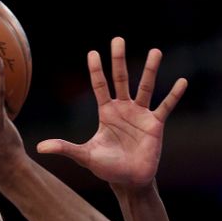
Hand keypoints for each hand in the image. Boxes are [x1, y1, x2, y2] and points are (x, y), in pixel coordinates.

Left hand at [37, 37, 186, 187]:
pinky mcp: (155, 124)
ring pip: (146, 87)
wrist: (129, 181)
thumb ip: (65, 148)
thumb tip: (39, 148)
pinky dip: (174, 95)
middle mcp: (124, 109)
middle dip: (118, 60)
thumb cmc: (107, 167)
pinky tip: (182, 81)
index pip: (100, 86)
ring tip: (156, 51)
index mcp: (107, 112)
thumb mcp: (84, 156)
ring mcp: (141, 115)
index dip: (96, 71)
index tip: (93, 53)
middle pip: (121, 78)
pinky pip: (166, 106)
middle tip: (118, 39)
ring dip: (150, 70)